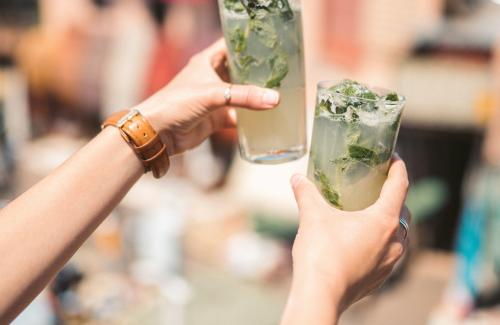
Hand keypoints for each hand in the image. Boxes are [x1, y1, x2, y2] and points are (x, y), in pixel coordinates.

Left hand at [135, 39, 280, 155]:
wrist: (159, 133)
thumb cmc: (177, 103)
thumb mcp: (212, 94)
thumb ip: (244, 96)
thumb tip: (274, 99)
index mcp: (208, 61)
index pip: (232, 45)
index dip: (249, 42)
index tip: (272, 44)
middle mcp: (212, 77)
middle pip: (241, 71)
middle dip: (259, 72)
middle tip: (283, 71)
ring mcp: (216, 99)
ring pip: (242, 95)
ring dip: (257, 96)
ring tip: (281, 92)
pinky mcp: (217, 118)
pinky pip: (239, 117)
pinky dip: (251, 119)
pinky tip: (267, 118)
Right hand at [282, 158, 409, 323]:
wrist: (320, 295)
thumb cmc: (321, 254)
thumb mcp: (312, 217)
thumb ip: (306, 193)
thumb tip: (296, 178)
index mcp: (383, 220)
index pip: (400, 186)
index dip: (398, 168)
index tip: (394, 158)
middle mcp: (394, 241)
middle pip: (402, 211)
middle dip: (393, 196)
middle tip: (376, 185)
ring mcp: (390, 262)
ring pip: (397, 234)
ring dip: (387, 221)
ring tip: (368, 213)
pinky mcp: (381, 277)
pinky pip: (388, 253)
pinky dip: (380, 241)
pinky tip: (360, 240)